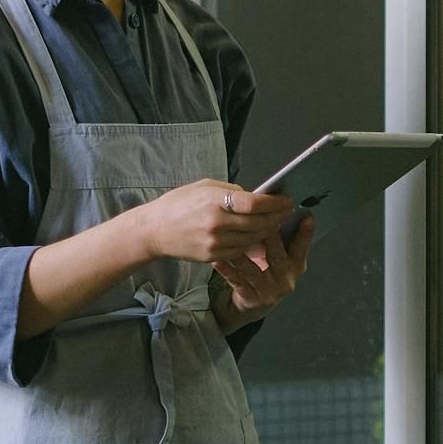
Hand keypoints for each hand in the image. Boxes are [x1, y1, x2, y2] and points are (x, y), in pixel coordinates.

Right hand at [133, 179, 291, 264]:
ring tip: (276, 222)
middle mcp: (216, 223)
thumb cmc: (179, 203)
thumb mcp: (205, 186)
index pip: (254, 203)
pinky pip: (241, 250)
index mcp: (214, 201)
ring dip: (268, 231)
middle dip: (277, 217)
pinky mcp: (213, 256)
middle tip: (287, 211)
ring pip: (253, 239)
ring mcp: (215, 243)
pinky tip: (259, 235)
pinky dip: (253, 243)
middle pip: (258, 223)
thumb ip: (232, 191)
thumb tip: (256, 197)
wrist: (154, 230)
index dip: (274, 203)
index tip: (286, 200)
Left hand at [212, 213, 315, 332]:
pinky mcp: (251, 298)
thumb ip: (285, 241)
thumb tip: (284, 213)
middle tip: (261, 221)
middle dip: (270, 238)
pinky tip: (218, 261)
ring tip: (231, 239)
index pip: (301, 248)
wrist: (255, 303)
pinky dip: (227, 270)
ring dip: (241, 254)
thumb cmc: (269, 273)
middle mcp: (286, 280)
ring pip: (253, 269)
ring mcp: (269, 291)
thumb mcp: (282, 260)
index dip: (305, 234)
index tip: (307, 218)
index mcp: (296, 267)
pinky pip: (237, 282)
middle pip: (277, 256)